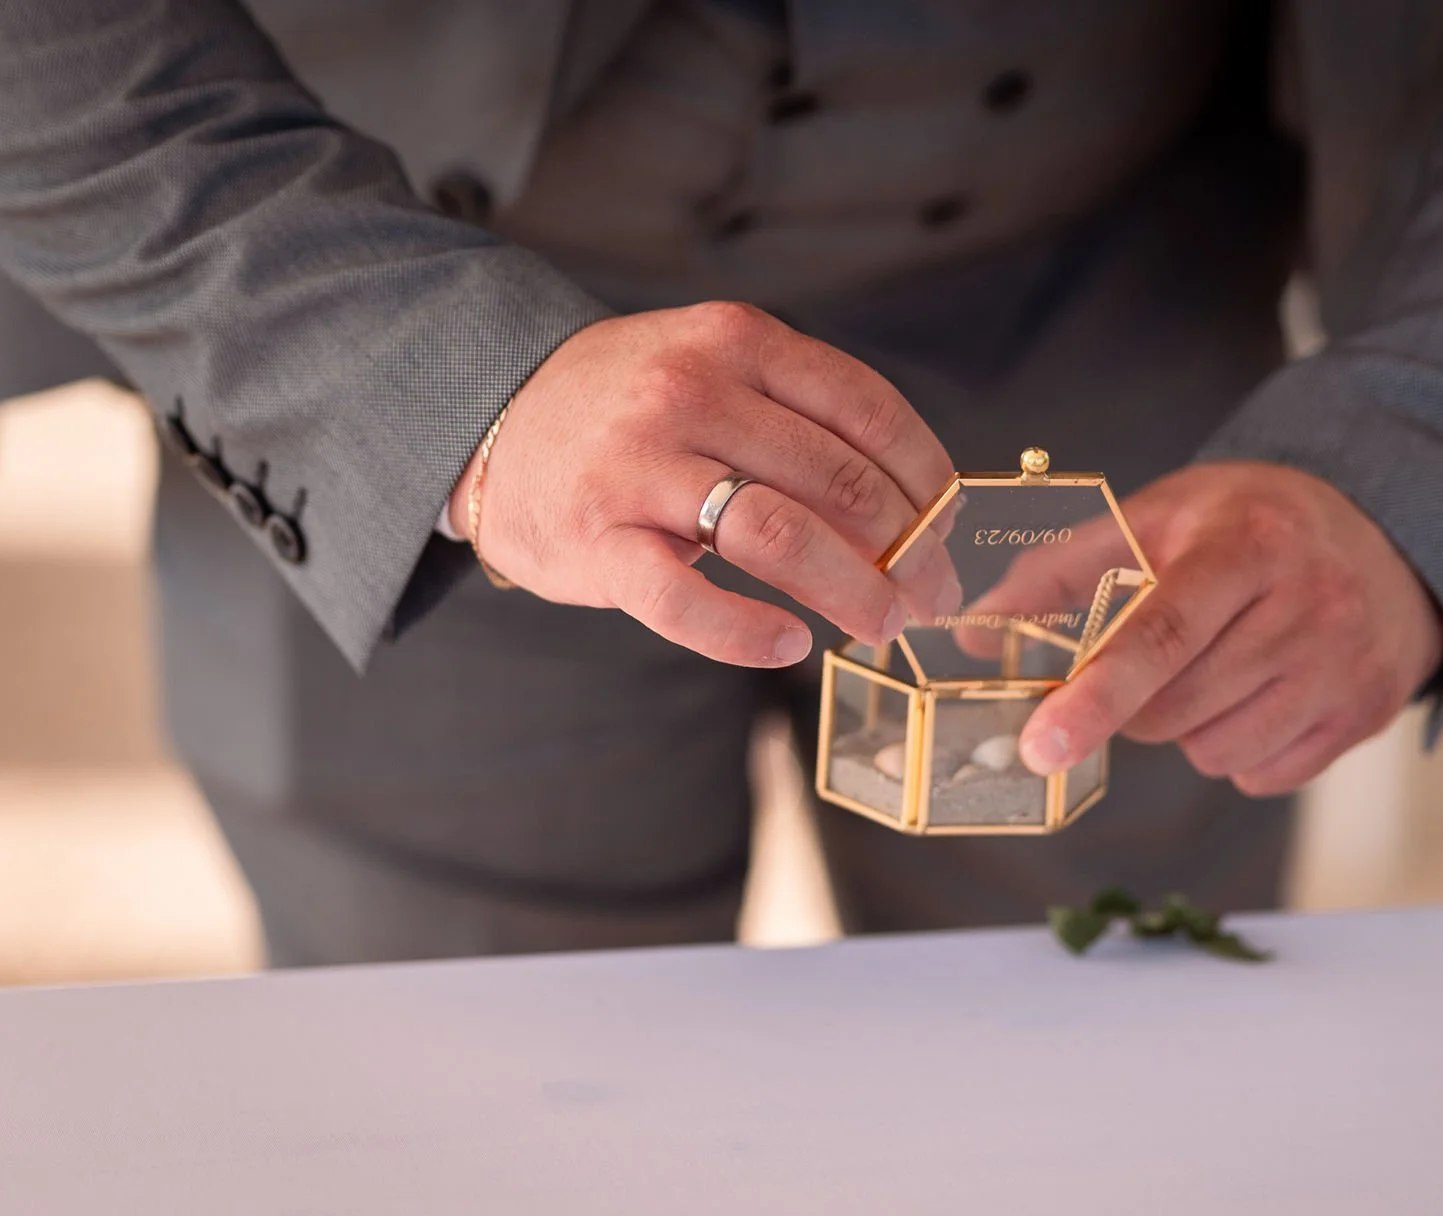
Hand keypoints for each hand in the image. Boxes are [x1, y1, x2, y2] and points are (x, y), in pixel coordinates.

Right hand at [452, 302, 956, 666]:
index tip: (949, 528)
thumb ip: (803, 419)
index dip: (927, 481)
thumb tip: (920, 509)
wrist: (492, 415)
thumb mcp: (716, 371)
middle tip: (928, 594)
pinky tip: (787, 645)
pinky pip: (686, 600)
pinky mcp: (598, 539)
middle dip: (905, 550)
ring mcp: (641, 467)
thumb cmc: (631, 407)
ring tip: (882, 624)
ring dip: (851, 592)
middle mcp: (692, 393)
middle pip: (837, 482)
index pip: (868, 412)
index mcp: (739, 343)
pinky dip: (747, 632)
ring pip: (779, 537)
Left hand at [1015, 461, 1442, 795]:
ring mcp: (1345, 665)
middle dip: (1135, 702)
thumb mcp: (1161, 515)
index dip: (1094, 697)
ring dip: (1187, 728)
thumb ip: (1060, 571)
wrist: (1387, 531)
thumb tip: (975, 634)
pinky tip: (1257, 693)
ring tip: (1217, 665)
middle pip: (1174, 708)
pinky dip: (1239, 751)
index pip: (1161, 635)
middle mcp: (1308, 606)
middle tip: (1158, 656)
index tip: (1040, 746)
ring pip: (1213, 752)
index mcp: (1247, 546)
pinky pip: (1262, 776)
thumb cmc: (1250, 524)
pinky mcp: (1367, 714)